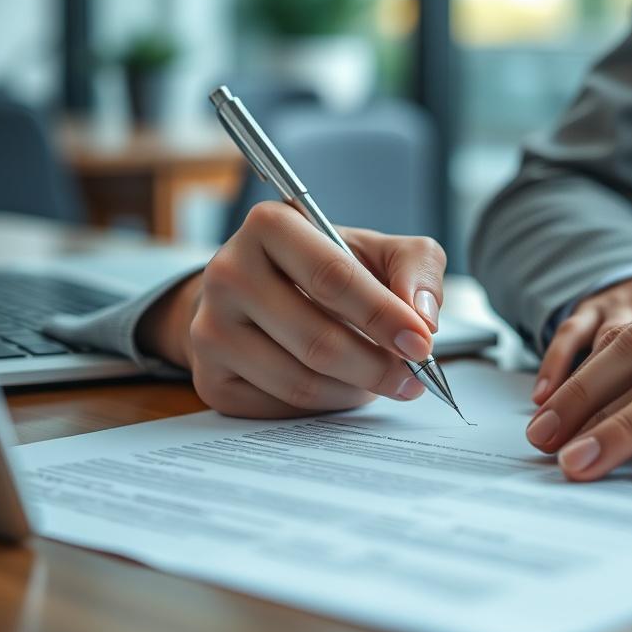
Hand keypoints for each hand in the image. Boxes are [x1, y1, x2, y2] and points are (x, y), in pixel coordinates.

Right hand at [138, 201, 445, 417]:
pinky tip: (342, 387)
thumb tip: (423, 317)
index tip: (422, 343)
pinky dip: (326, 404)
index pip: (332, 277)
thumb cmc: (327, 269)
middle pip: (317, 339)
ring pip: (301, 381)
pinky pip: (281, 407)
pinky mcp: (208, 377)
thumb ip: (415, 268)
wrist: (260, 294)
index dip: (383, 316)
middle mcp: (227, 273)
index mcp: (270, 225)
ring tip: (380, 380)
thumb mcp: (377, 252)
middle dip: (377, 366)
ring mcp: (209, 328)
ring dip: (355, 389)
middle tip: (413, 378)